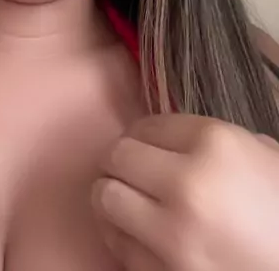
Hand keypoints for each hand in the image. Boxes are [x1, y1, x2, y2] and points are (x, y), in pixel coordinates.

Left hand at [92, 113, 278, 270]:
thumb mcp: (263, 155)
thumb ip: (216, 141)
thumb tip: (172, 140)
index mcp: (214, 143)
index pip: (148, 125)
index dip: (142, 133)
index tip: (143, 143)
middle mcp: (187, 182)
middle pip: (119, 155)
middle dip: (120, 160)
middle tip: (126, 169)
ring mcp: (172, 233)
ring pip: (106, 197)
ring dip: (111, 195)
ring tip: (123, 198)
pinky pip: (119, 246)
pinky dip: (121, 236)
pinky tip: (134, 233)